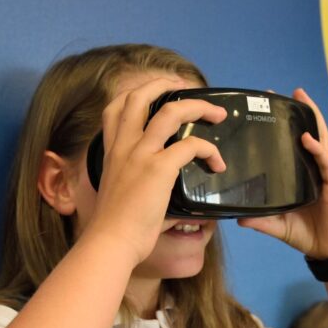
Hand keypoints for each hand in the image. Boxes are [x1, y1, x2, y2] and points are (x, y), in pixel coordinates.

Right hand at [82, 77, 227, 266]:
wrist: (111, 242)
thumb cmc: (116, 228)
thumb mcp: (119, 193)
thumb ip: (136, 182)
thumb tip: (163, 196)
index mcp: (112, 151)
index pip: (115, 107)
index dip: (137, 92)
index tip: (158, 93)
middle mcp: (124, 146)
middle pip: (141, 96)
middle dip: (167, 84)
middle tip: (189, 88)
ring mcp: (141, 155)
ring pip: (171, 112)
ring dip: (199, 107)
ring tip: (217, 114)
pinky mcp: (158, 169)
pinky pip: (191, 146)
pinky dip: (209, 150)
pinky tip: (217, 163)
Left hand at [236, 88, 327, 258]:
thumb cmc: (309, 235)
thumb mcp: (278, 227)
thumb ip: (260, 221)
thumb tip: (237, 218)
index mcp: (299, 177)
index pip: (289, 146)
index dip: (280, 128)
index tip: (262, 111)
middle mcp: (312, 170)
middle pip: (305, 133)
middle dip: (295, 112)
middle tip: (278, 93)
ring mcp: (323, 175)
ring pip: (319, 139)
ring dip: (311, 117)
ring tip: (301, 97)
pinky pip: (324, 162)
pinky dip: (316, 148)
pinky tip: (307, 137)